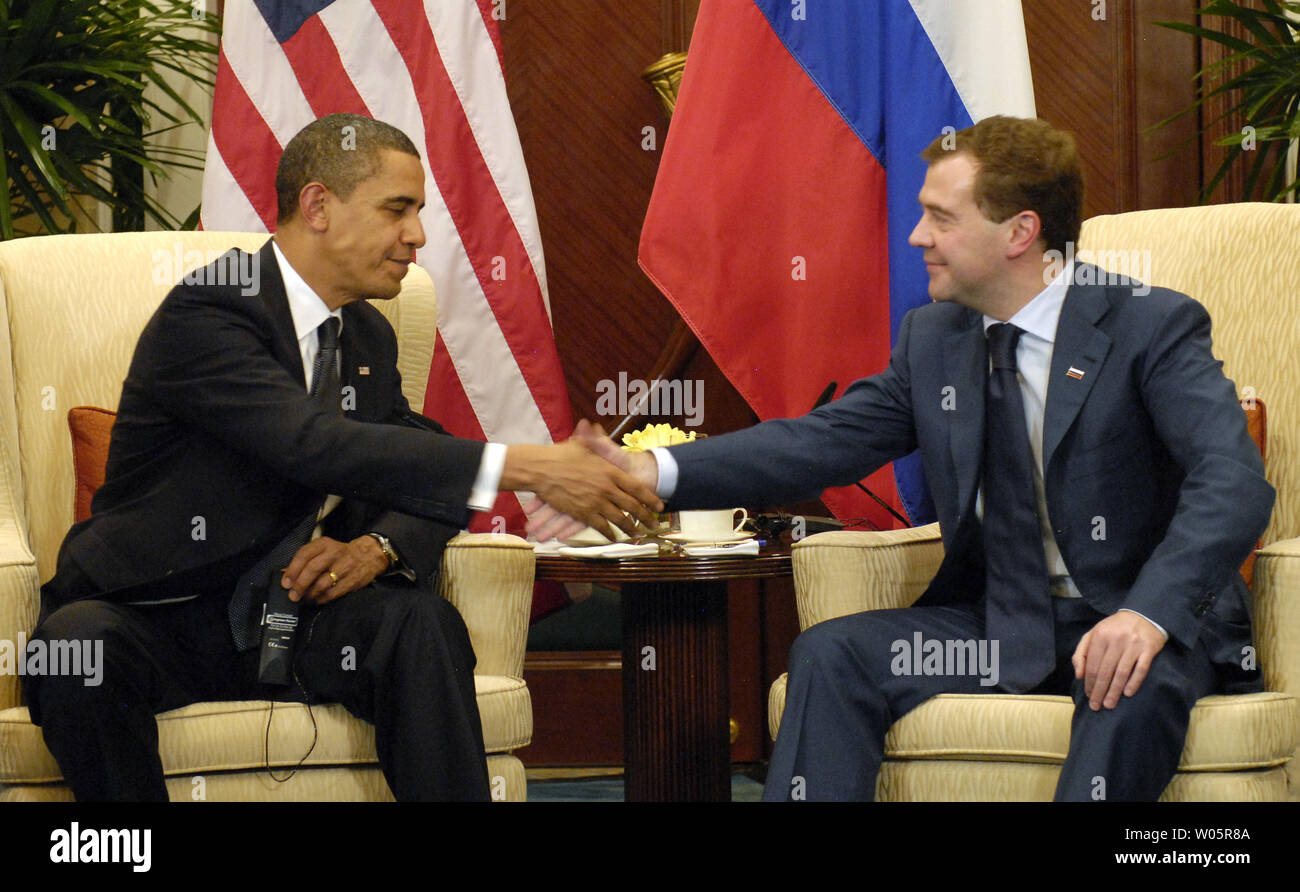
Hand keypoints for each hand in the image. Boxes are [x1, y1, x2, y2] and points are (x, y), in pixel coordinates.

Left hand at [281, 535, 388, 604]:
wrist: (369, 555)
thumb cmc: (340, 554)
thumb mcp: (323, 550)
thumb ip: (305, 560)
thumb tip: (284, 575)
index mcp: (324, 544)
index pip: (304, 554)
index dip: (292, 570)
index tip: (285, 583)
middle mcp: (334, 553)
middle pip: (313, 569)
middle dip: (300, 585)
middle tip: (293, 595)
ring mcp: (345, 567)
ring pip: (322, 584)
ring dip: (309, 595)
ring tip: (304, 599)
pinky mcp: (352, 581)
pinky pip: (332, 593)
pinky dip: (321, 599)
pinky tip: (316, 600)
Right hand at [522, 420, 661, 540]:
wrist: (541, 469)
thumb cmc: (560, 455)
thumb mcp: (582, 444)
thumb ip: (593, 439)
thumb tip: (593, 426)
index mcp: (611, 471)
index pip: (637, 488)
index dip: (651, 499)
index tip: (660, 506)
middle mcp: (607, 488)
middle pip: (633, 506)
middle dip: (646, 518)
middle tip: (655, 525)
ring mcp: (596, 502)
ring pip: (620, 519)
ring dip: (631, 529)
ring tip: (639, 535)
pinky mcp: (584, 513)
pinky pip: (602, 527)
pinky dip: (610, 534)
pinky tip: (615, 538)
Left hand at [1072, 611, 1166, 709]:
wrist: (1143, 615)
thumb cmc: (1114, 628)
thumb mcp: (1093, 634)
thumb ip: (1081, 653)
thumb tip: (1078, 675)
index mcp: (1100, 636)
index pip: (1092, 664)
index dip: (1089, 682)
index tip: (1088, 695)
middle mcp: (1116, 640)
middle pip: (1105, 671)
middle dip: (1099, 690)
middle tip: (1096, 706)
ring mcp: (1133, 644)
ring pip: (1121, 672)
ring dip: (1114, 691)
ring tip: (1109, 704)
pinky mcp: (1149, 649)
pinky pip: (1141, 669)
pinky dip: (1134, 682)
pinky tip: (1127, 693)